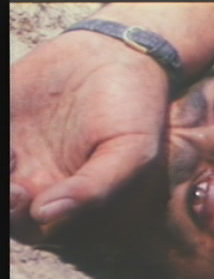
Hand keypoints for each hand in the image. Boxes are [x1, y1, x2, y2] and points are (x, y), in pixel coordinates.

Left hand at [10, 30, 169, 242]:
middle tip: (13, 183)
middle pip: (4, 204)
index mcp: (66, 195)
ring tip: (10, 149)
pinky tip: (8, 126)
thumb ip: (96, 188)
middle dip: (1, 201)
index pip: (30, 225)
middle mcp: (34, 176)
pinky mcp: (3, 117)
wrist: (119, 53)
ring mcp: (14, 149)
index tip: (26, 194)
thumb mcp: (132, 153)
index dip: (19, 218)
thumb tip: (45, 215)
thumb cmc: (135, 108)